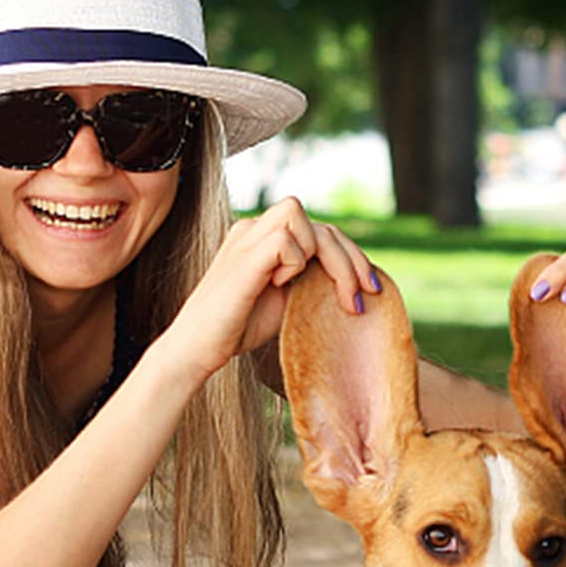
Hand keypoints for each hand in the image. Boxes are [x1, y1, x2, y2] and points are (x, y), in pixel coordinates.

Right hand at [161, 198, 375, 379]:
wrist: (196, 349)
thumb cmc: (236, 329)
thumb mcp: (285, 300)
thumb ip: (308, 279)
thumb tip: (346, 278)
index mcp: (264, 238)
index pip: (320, 231)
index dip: (350, 256)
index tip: (369, 289)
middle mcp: (254, 229)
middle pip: (319, 223)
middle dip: (350, 258)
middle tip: (363, 294)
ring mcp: (247, 238)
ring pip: (301, 217)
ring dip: (319, 256)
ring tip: (304, 291)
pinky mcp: (244, 255)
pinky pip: (285, 240)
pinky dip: (292, 263)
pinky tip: (279, 286)